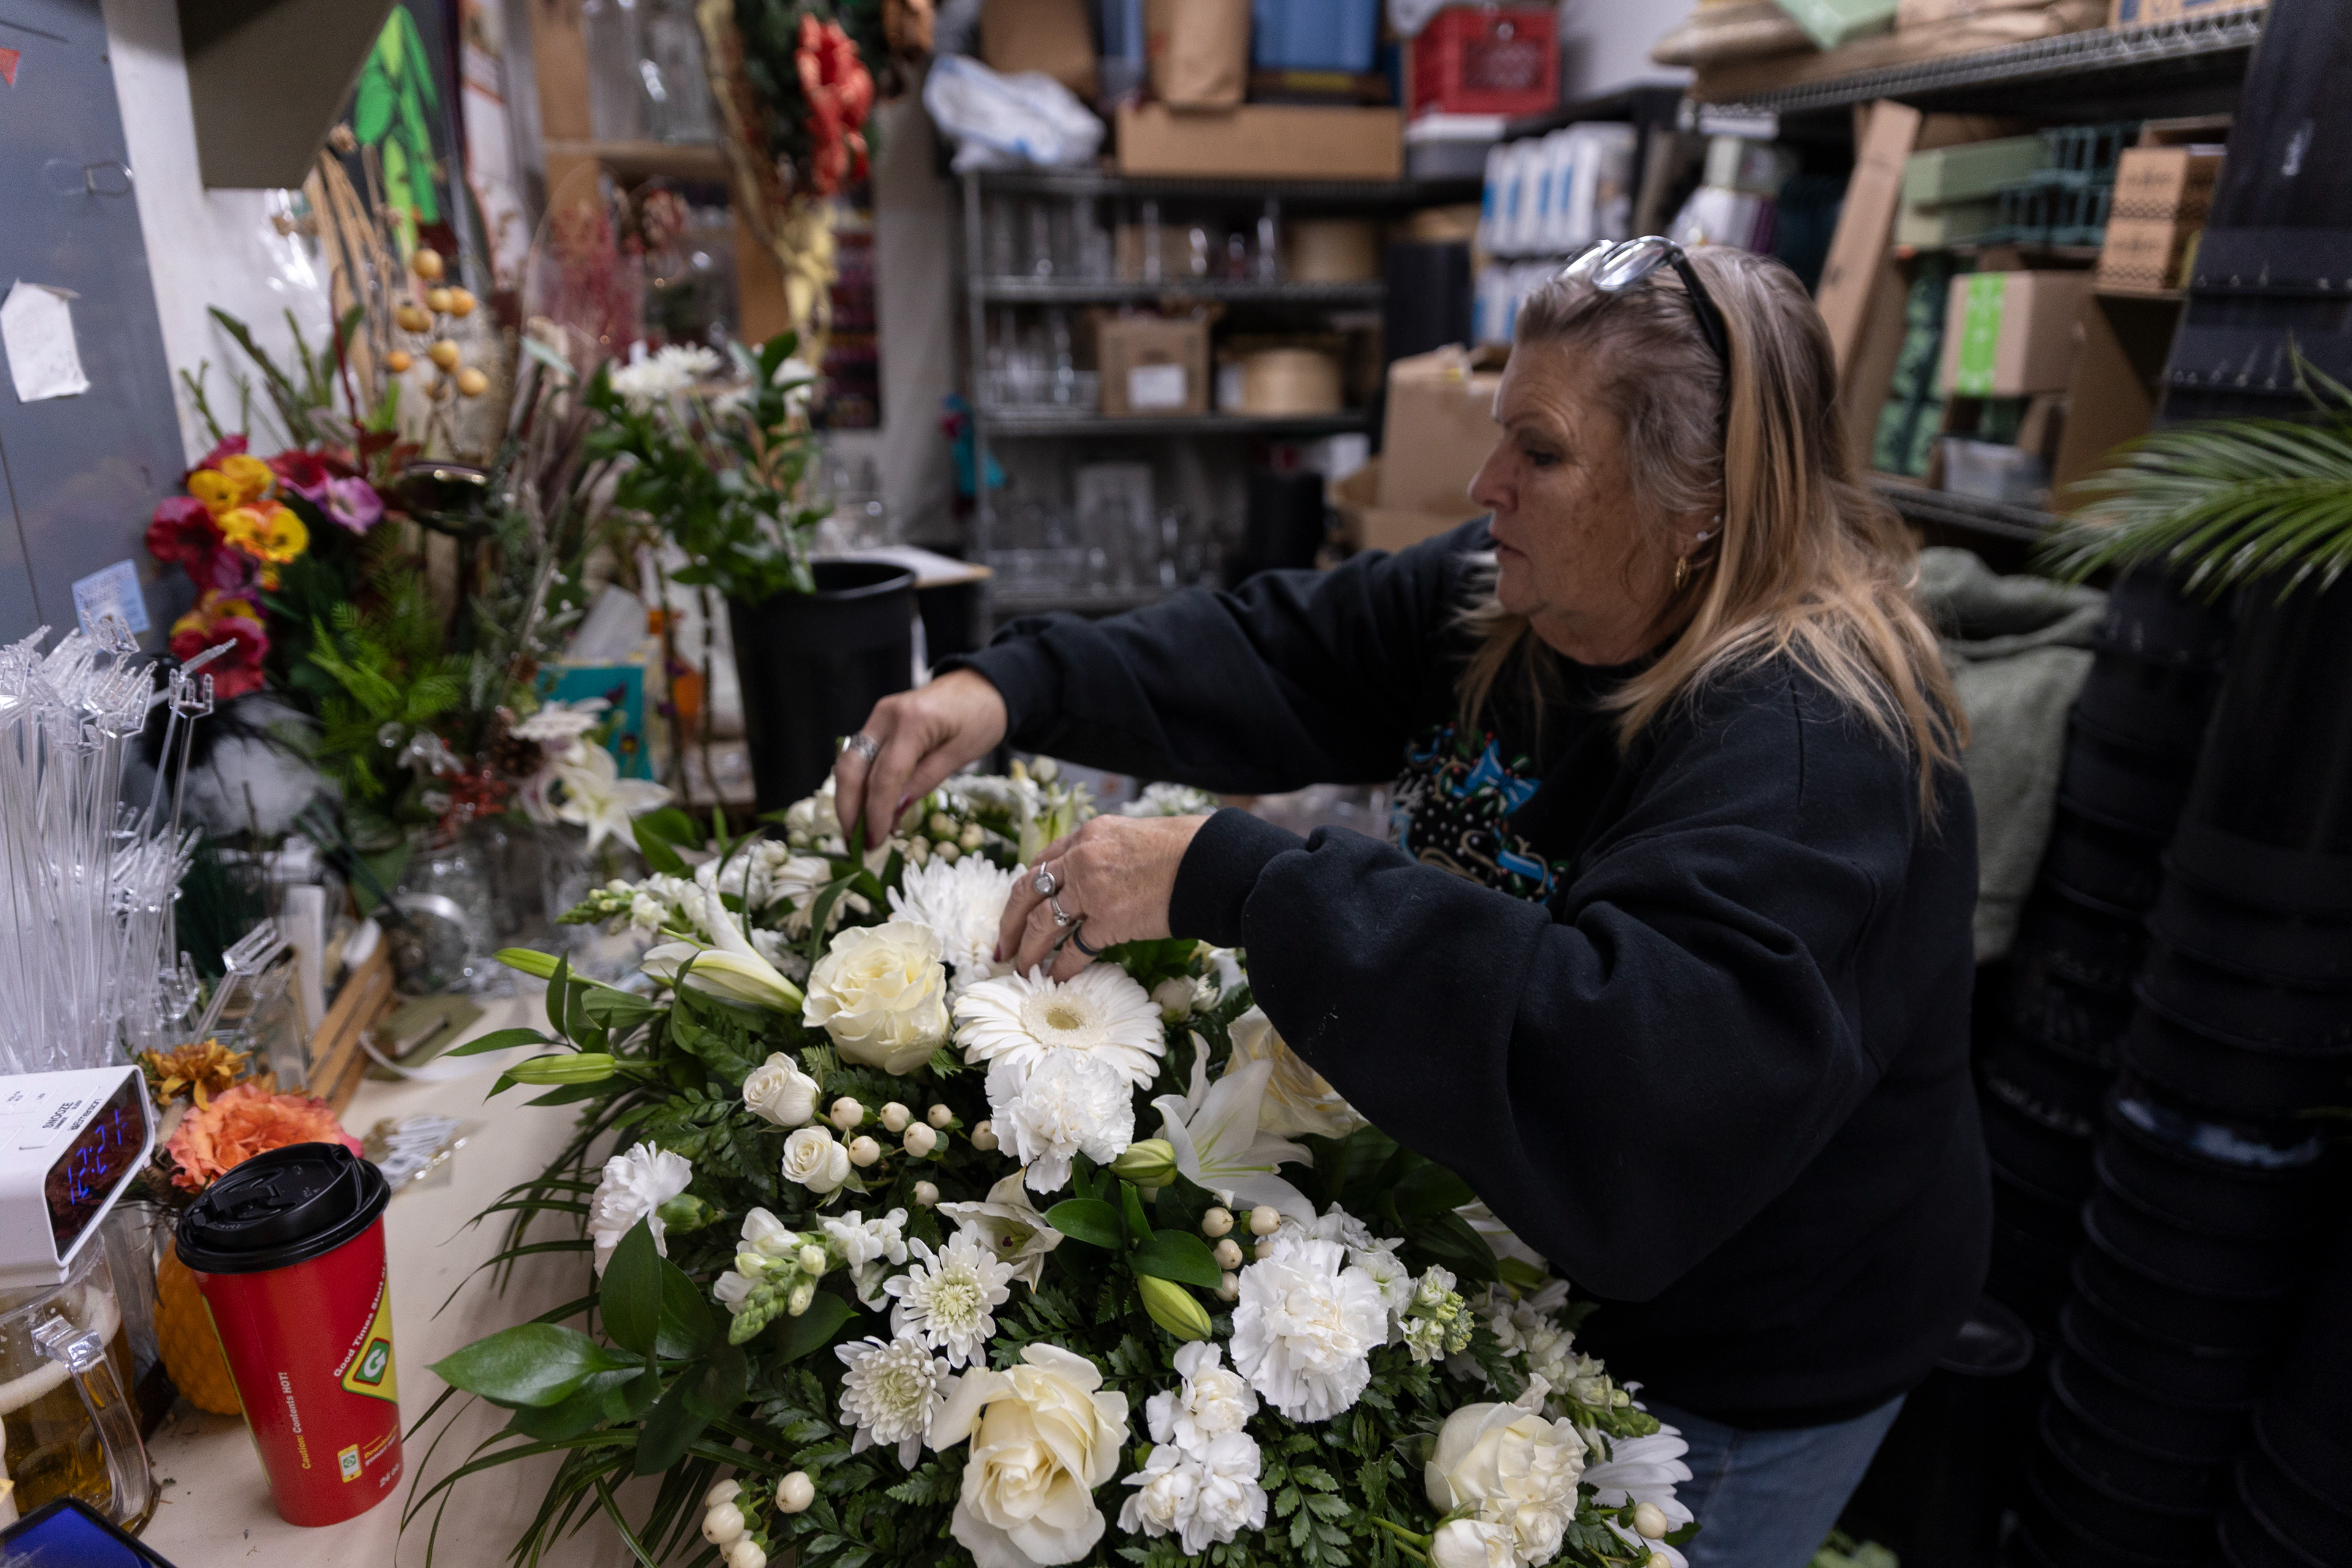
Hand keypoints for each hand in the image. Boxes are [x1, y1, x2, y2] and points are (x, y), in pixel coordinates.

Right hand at [834, 670, 1009, 840]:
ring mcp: (878, 716)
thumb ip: (925, 781)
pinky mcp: (879, 722)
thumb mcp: (961, 754)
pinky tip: (865, 808)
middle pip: (853, 767)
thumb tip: (892, 814)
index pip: (884, 776)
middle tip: (855, 844)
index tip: (874, 842)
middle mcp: (886, 715)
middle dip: (848, 809)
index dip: (875, 813)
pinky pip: (860, 756)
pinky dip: (858, 784)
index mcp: (912, 721)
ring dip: (848, 799)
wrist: (983, 685)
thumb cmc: (981, 718)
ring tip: (856, 832)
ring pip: (849, 762)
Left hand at [996, 814, 1208, 979]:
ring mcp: (1092, 890)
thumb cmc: (1188, 848)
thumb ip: (1109, 853)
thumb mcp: (1136, 835)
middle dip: (1010, 922)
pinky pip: (1075, 949)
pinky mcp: (1109, 921)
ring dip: (1029, 949)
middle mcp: (1082, 859)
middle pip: (1028, 891)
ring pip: (1044, 923)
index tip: (1019, 907)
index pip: (1044, 861)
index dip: (1027, 888)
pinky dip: (1062, 967)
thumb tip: (1101, 876)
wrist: (1213, 864)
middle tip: (1002, 946)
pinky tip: (1055, 979)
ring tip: (1022, 969)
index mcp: (1089, 835)